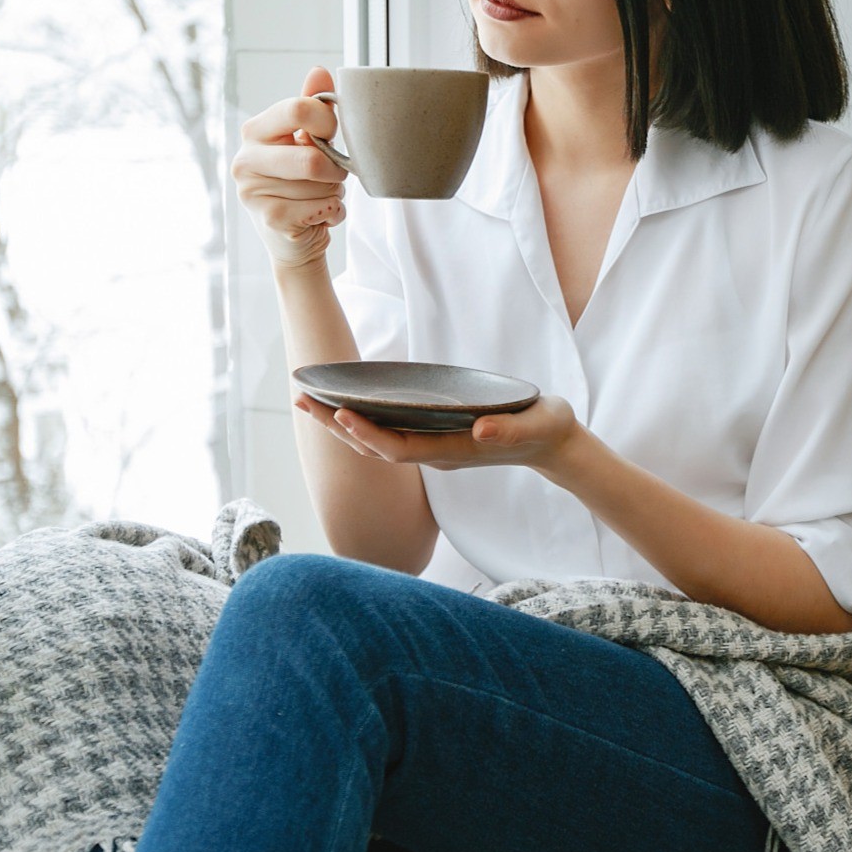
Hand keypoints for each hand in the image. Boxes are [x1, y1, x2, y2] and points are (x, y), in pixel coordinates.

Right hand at [230, 67, 348, 269]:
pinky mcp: (268, 218)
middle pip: (312, 158)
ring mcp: (252, 191)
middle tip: (333, 175)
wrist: (294, 236)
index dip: (328, 122)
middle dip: (335, 171)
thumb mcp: (307, 140)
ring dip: (334, 195)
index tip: (331, 135)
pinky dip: (333, 213)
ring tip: (320, 197)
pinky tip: (320, 216)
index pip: (299, 110)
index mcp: (255, 130)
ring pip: (321, 188)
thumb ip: (313, 106)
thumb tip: (319, 71)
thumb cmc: (303, 182)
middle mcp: (245, 158)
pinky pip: (318, 209)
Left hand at [294, 394, 586, 475]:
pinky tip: (341, 401)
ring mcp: (431, 446)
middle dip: (336, 426)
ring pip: (375, 440)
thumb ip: (508, 431)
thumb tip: (480, 431)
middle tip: (300, 399)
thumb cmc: (544, 430)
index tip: (340, 412)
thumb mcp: (536, 425)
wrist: (552, 444)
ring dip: (339, 423)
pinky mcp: (433, 436)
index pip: (398, 448)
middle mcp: (434, 453)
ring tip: (306, 399)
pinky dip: (360, 417)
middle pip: (374, 446)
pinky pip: (386, 430)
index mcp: (452, 451)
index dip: (368, 433)